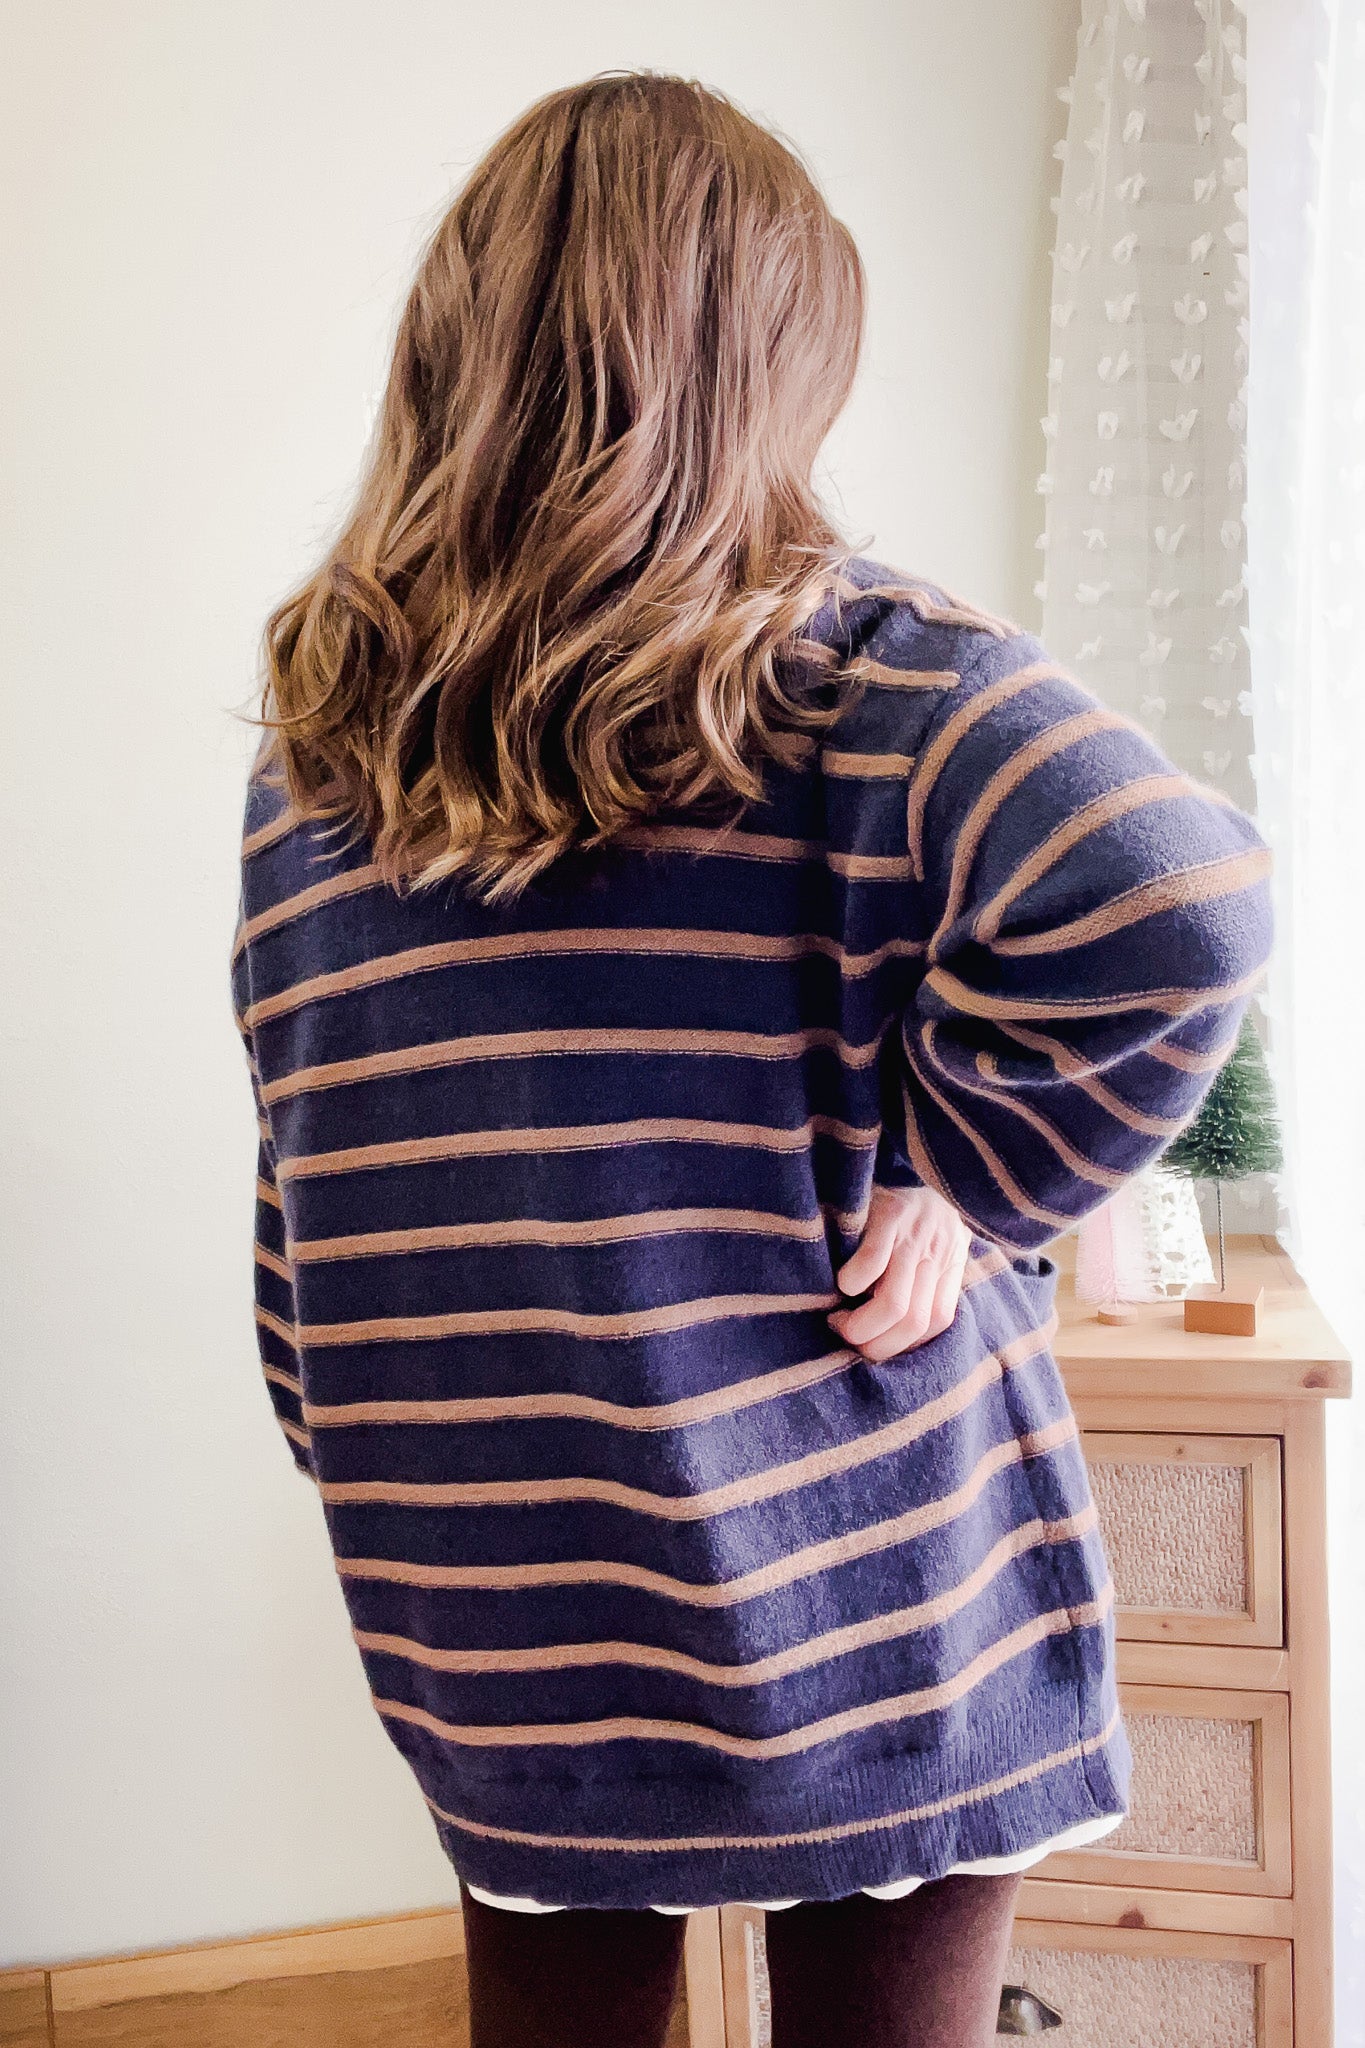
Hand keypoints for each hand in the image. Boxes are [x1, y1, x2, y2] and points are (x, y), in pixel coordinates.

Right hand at [827, 1184, 971, 1361]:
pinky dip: (852, 1285)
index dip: (903, 1343)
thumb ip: (924, 1278)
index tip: (874, 1342)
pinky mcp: (890, 1213)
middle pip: (915, 1321)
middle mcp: (938, 1249)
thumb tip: (896, 1329)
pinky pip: (872, 1264)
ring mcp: (915, 1232)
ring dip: (860, 1326)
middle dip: (878, 1345)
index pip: (938, 1320)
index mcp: (950, 1259)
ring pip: (895, 1304)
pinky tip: (839, 1285)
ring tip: (837, 1321)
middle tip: (850, 1339)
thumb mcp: (929, 1241)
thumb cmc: (908, 1206)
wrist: (907, 1152)